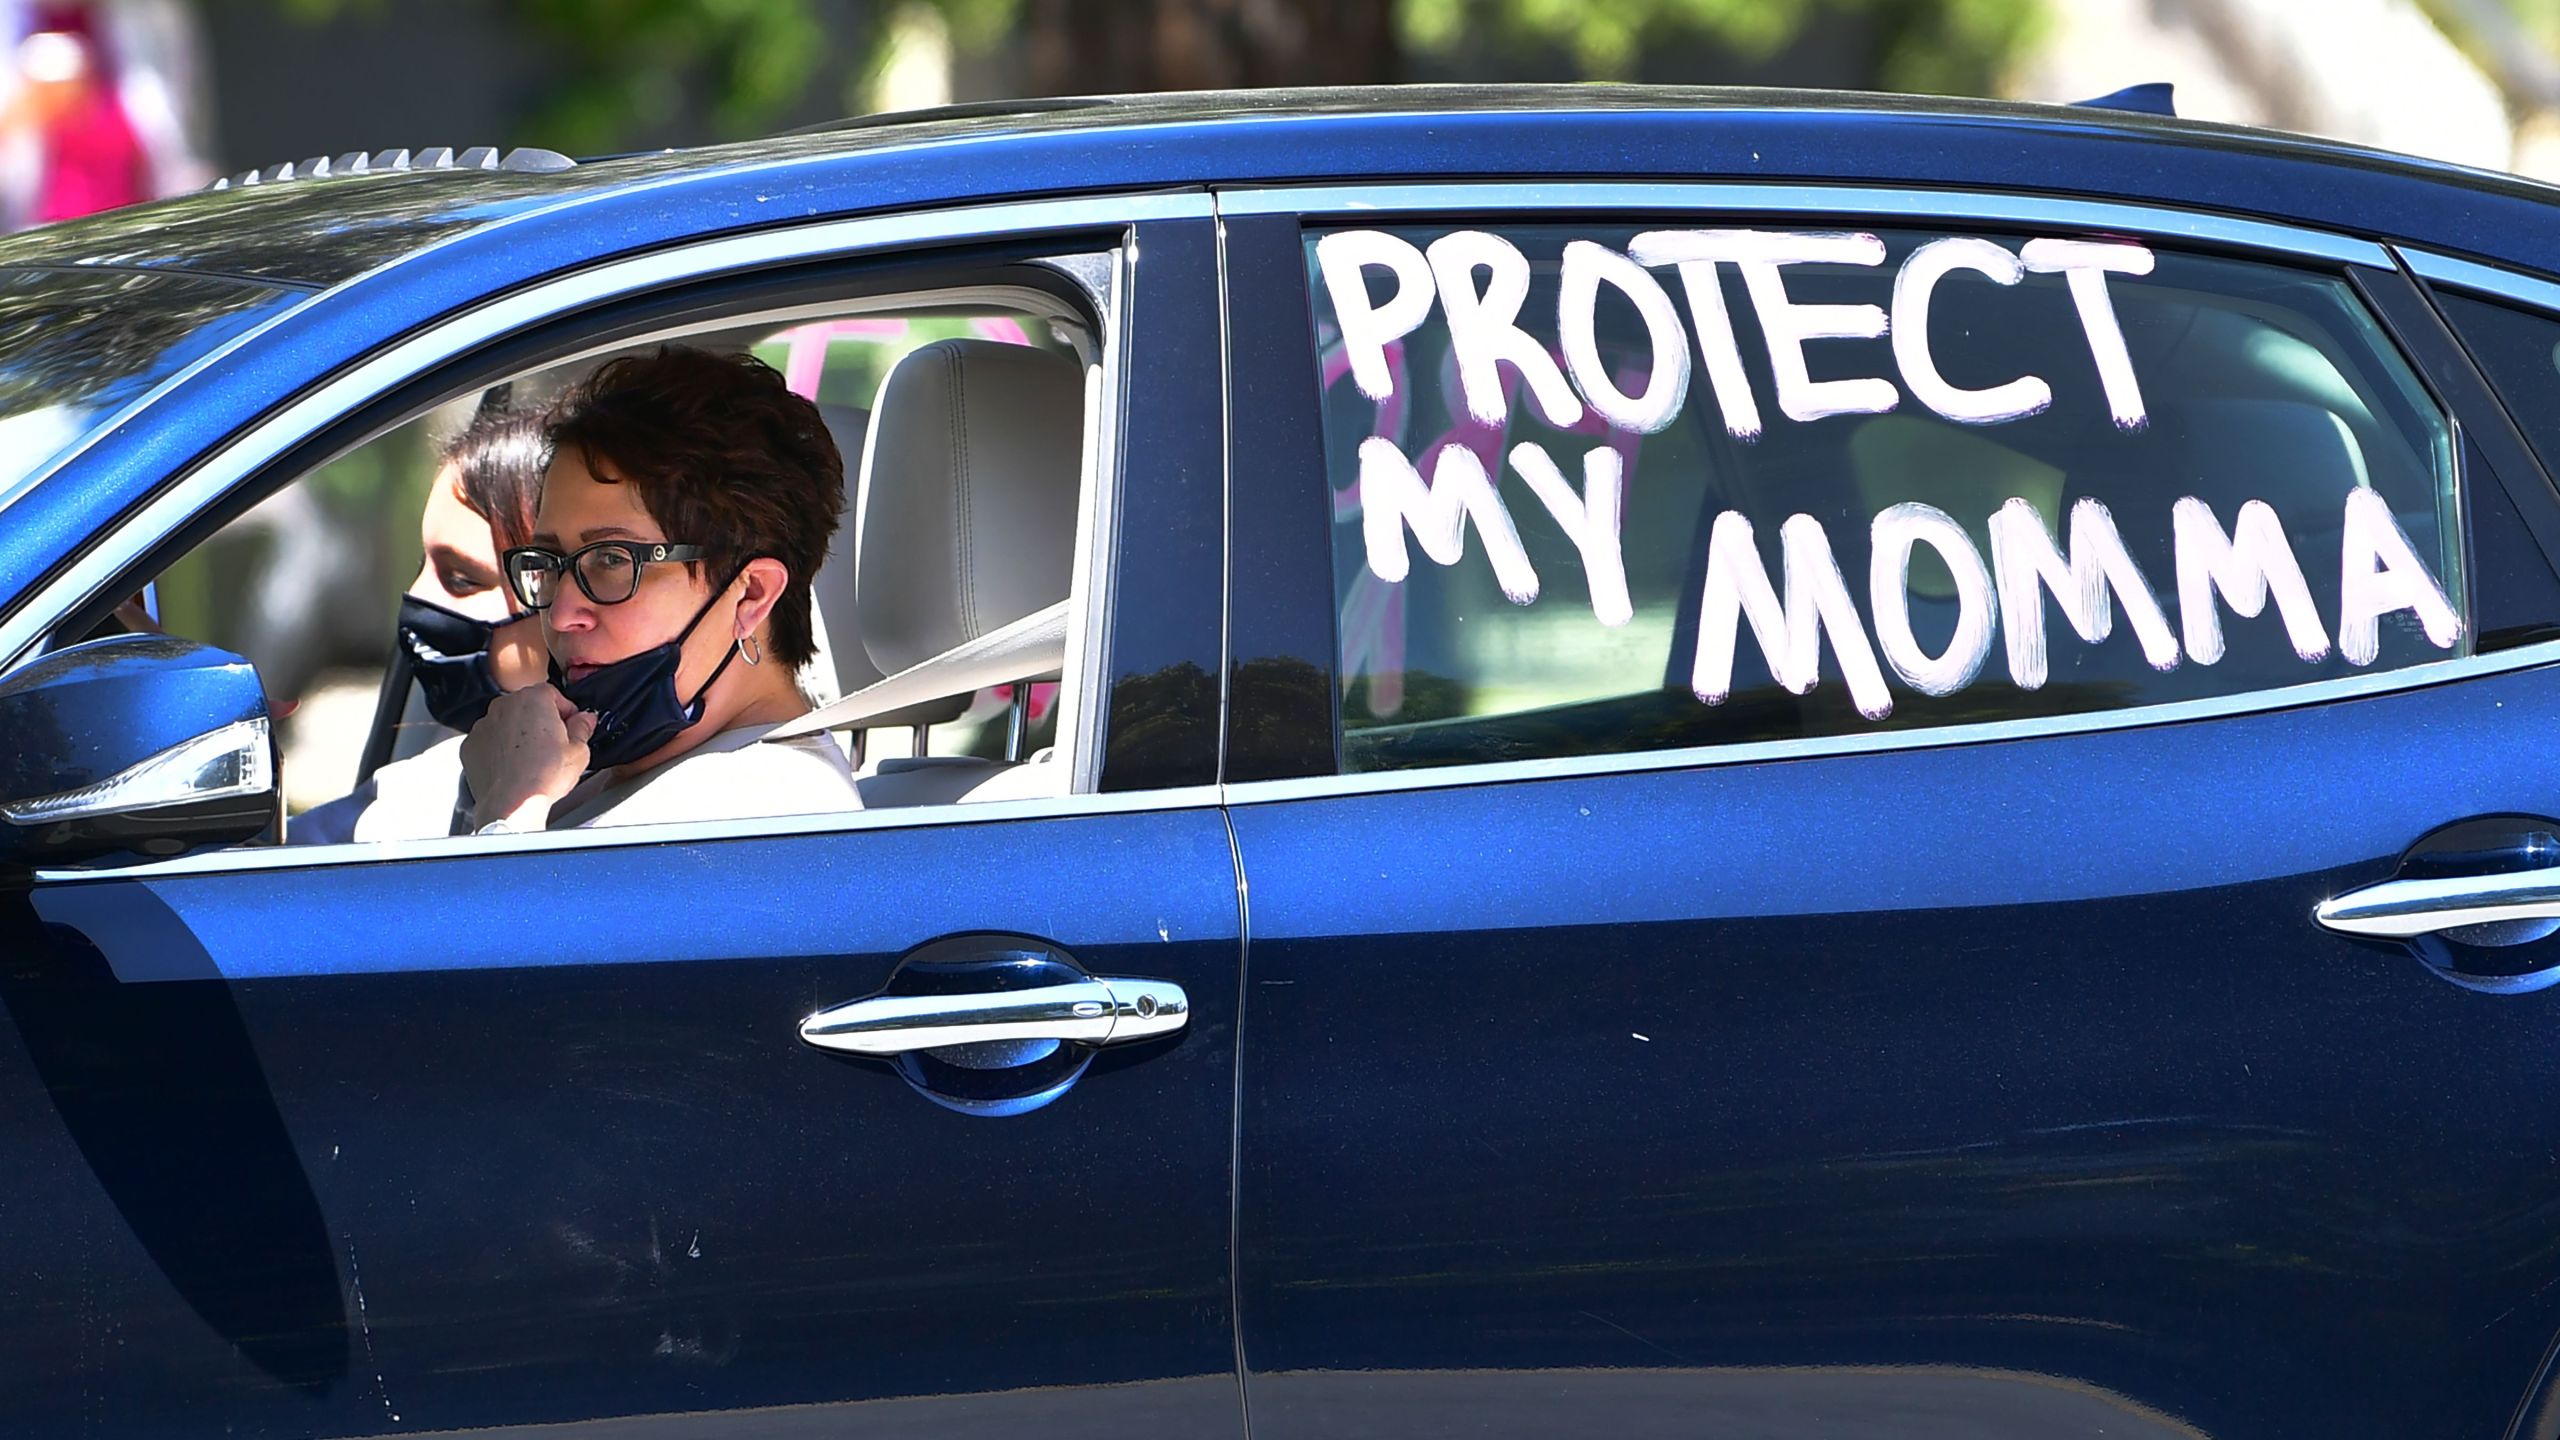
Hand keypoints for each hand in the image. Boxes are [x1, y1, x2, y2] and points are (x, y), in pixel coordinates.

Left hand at [460, 684, 597, 830]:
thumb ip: (582, 728)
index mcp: (534, 700)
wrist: (511, 804)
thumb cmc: (542, 777)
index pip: (554, 694)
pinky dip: (500, 748)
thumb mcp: (578, 752)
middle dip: (541, 720)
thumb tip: (584, 720)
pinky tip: (513, 766)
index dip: (566, 710)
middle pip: (528, 705)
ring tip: (532, 759)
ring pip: (508, 722)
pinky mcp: (471, 744)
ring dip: (519, 733)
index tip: (572, 725)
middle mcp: (505, 706)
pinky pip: (490, 740)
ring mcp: (484, 724)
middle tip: (553, 744)